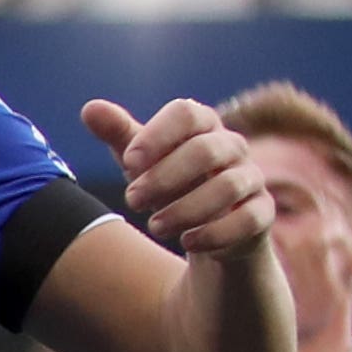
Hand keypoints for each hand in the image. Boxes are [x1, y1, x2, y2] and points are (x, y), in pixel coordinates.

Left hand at [80, 97, 272, 258]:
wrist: (205, 231)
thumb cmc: (169, 185)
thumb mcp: (142, 163)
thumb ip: (120, 136)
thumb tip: (90, 109)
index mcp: (203, 126)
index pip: (187, 114)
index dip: (157, 135)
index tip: (129, 162)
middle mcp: (232, 147)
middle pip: (206, 150)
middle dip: (164, 177)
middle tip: (132, 200)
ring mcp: (251, 179)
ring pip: (228, 186)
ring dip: (186, 209)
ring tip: (155, 227)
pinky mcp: (261, 214)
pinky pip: (248, 219)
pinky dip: (216, 233)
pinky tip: (188, 242)